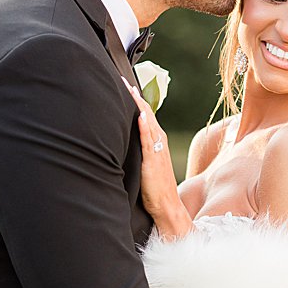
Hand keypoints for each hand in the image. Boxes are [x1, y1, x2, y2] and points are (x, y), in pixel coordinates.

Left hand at [125, 80, 191, 238]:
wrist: (166, 206)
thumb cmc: (154, 189)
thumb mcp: (144, 165)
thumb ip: (137, 151)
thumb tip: (120, 141)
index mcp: (155, 142)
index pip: (144, 116)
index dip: (135, 101)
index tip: (125, 86)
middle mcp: (158, 143)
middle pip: (146, 114)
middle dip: (135, 97)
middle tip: (123, 80)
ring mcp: (156, 151)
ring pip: (147, 123)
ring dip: (139, 106)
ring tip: (130, 91)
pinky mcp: (153, 161)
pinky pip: (149, 141)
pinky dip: (145, 127)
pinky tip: (140, 116)